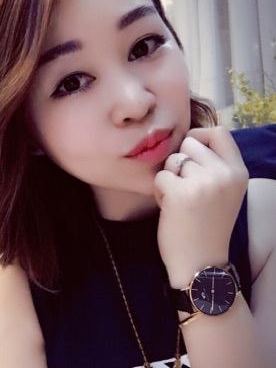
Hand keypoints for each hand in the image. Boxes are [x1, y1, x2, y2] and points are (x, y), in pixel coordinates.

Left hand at [154, 126, 248, 287]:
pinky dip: (159, 191)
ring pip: (173, 159)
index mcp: (238, 172)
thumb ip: (215, 166)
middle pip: (190, 142)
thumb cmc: (207, 226)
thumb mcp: (225, 192)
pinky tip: (169, 208)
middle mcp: (225, 174)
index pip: (219, 132)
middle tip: (184, 186)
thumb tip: (190, 138)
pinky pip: (160, 176)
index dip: (199, 136)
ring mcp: (204, 182)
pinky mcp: (181, 192)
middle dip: (181, 161)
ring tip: (178, 200)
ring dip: (169, 177)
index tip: (190, 152)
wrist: (201, 265)